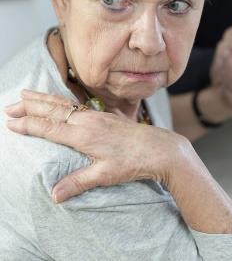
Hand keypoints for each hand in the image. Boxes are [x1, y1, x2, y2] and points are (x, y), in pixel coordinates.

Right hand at [5, 90, 186, 201]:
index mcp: (84, 135)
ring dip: (43, 99)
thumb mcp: (106, 175)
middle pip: (53, 110)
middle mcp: (88, 121)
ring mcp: (96, 115)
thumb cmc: (133, 162)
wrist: (159, 148)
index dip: (29, 125)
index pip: (50, 128)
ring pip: (64, 104)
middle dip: (30, 106)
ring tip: (25, 94)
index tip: (11, 123)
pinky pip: (76, 104)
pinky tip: (58, 100)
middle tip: (9, 105)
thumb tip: (54, 194)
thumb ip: (78, 182)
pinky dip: (60, 100)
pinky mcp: (104, 115)